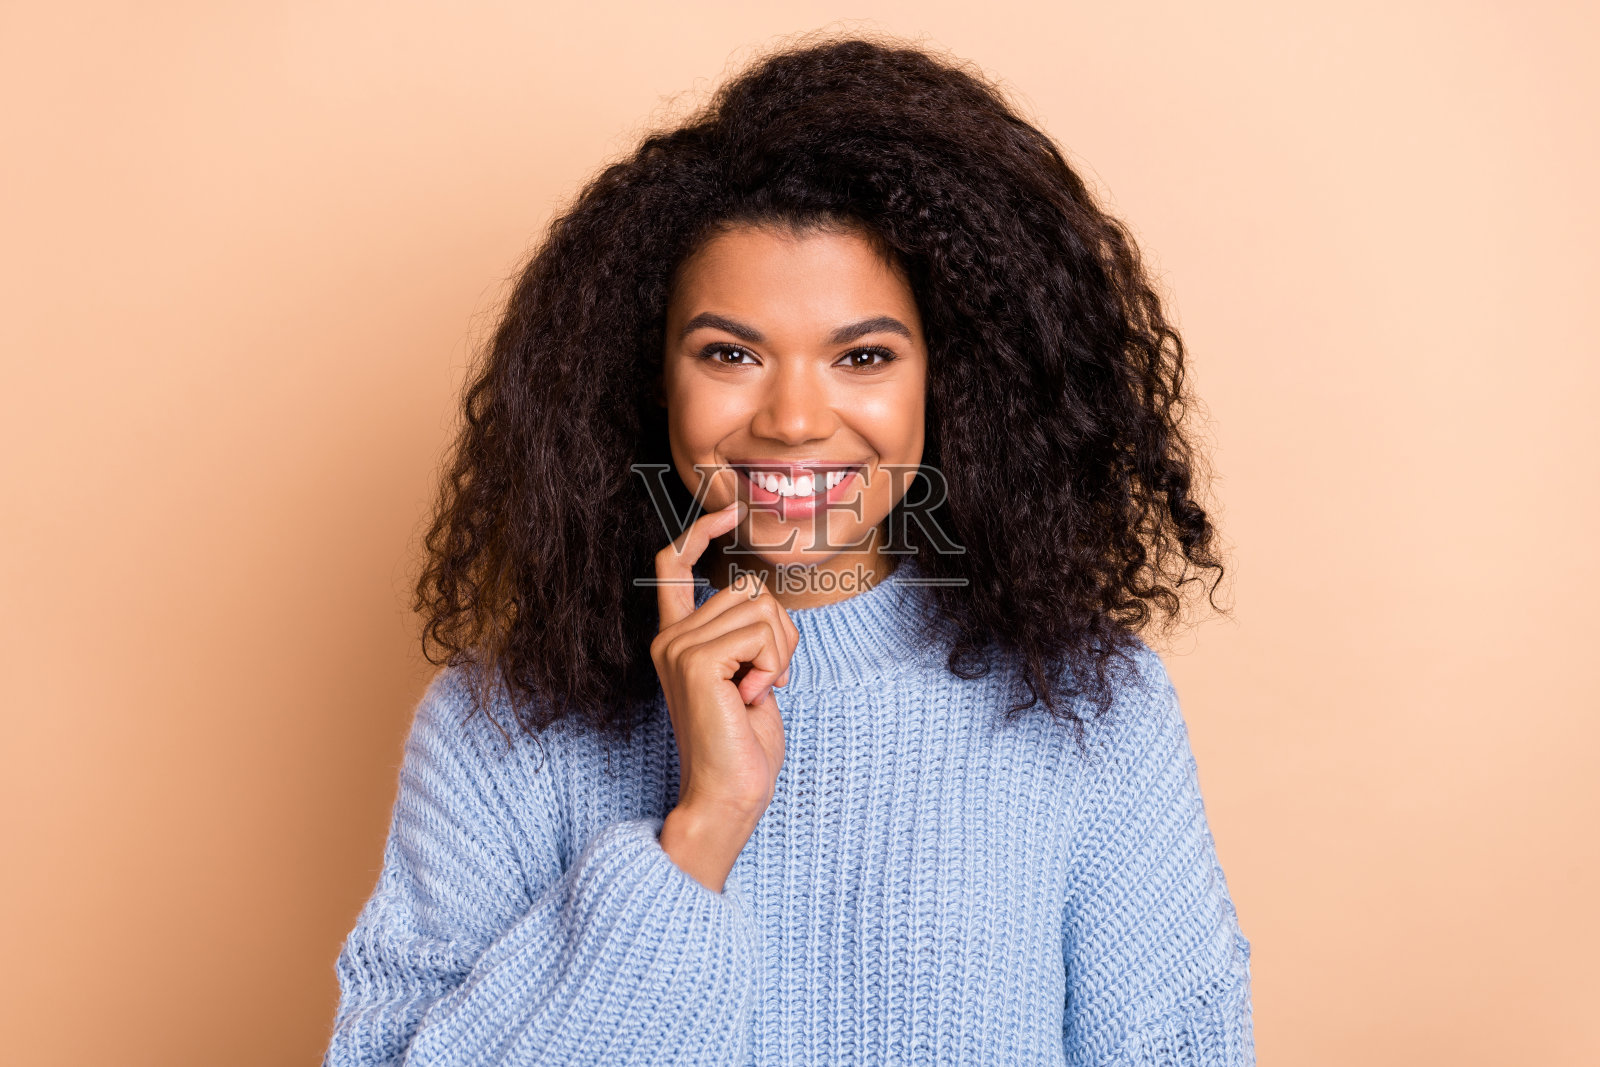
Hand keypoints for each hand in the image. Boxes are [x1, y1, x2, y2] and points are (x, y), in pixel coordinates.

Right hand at [650, 501, 797, 821]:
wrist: (729, 794)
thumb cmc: (744, 744)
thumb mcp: (749, 675)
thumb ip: (744, 633)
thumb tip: (756, 592)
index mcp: (677, 638)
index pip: (674, 565)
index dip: (700, 532)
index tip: (728, 513)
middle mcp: (670, 637)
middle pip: (747, 587)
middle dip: (780, 630)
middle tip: (770, 678)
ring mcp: (678, 646)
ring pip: (760, 608)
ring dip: (779, 651)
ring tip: (759, 691)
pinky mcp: (694, 660)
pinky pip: (761, 632)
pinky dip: (773, 663)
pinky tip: (754, 696)